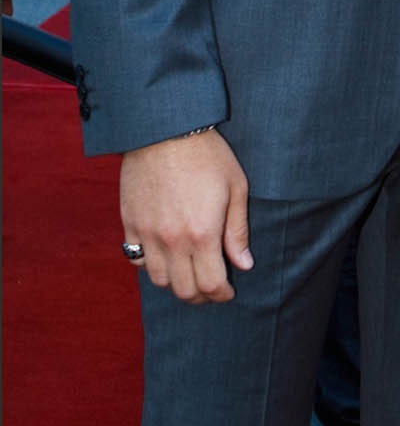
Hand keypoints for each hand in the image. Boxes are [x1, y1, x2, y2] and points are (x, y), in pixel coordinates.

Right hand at [120, 129, 251, 304]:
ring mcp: (147, 234)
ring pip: (158, 280)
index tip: (228, 292)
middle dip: (200, 296)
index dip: (222, 295)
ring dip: (175, 283)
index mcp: (202, 233)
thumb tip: (244, 265)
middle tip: (210, 289)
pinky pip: (135, 259)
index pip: (211, 285)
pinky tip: (164, 255)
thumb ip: (237, 230)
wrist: (165, 129)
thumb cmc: (207, 154)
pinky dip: (150, 265)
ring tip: (188, 274)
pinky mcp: (129, 223)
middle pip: (183, 290)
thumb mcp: (235, 187)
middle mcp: (172, 240)